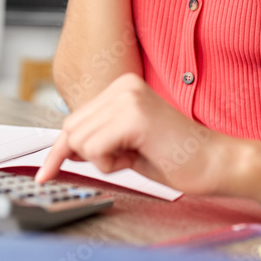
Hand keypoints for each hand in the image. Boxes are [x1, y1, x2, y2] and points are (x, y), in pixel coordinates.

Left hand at [35, 73, 231, 195]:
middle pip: (71, 130)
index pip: (74, 120)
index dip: (60, 150)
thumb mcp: (126, 144)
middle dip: (88, 156)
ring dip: (103, 161)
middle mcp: (124, 86)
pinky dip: (110, 164)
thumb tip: (62, 148)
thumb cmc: (176, 158)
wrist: (215, 163)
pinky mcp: (134, 115)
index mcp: (123, 87)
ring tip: (136, 155)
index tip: (45, 174)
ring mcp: (128, 98)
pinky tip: (137, 156)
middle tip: (125, 159)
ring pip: (79, 140)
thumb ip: (97, 139)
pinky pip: (94, 149)